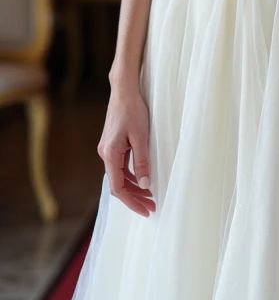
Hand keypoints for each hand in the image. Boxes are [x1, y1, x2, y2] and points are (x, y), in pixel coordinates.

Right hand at [97, 85, 155, 216]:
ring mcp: (107, 149)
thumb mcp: (141, 136)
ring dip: (134, 187)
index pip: (118, 188)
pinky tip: (142, 179)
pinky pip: (120, 167)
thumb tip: (146, 185)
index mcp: (110, 154)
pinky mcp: (111, 144)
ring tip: (150, 196)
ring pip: (119, 176)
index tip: (146, 210)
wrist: (123, 89)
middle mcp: (105, 154)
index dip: (132, 202)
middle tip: (152, 206)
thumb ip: (142, 162)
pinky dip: (131, 176)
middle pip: (118, 185)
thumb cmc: (133, 109)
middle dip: (135, 198)